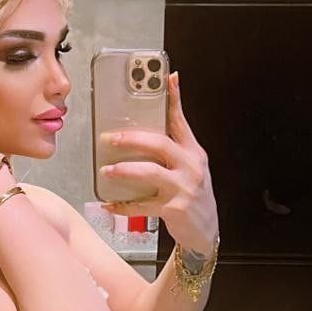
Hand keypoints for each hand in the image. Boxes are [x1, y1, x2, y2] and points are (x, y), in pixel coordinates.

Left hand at [99, 72, 218, 255]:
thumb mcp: (191, 168)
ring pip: (149, 173)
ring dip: (124, 170)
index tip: (166, 78)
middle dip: (133, 138)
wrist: (205, 232)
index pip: (181, 121)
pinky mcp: (173, 209)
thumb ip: (175, 147)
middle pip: (160, 144)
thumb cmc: (192, 196)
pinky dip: (122, 206)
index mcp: (194, 153)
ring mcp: (183, 189)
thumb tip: (154, 126)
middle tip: (111, 138)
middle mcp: (191, 167)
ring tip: (106, 170)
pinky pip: (141, 205)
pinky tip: (108, 204)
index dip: (174, 99)